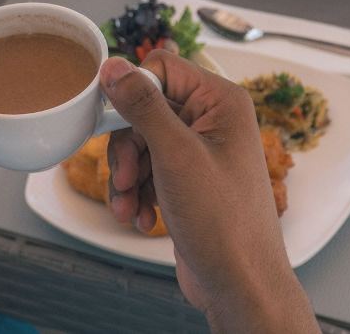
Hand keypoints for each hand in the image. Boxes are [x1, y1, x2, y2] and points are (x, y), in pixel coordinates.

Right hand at [102, 51, 317, 332]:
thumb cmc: (224, 222)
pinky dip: (138, 193)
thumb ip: (143, 106)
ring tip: (130, 206)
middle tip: (126, 177)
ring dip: (129, 176)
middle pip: (145, 109)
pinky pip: (148, 170)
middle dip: (127, 148)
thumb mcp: (175, 155)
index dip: (132, 93)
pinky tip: (141, 217)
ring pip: (141, 143)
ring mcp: (200, 152)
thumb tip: (114, 66)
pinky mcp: (188, 180)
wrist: (240, 284)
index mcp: (221, 101)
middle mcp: (212, 121)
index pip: (162, 68)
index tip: (110, 119)